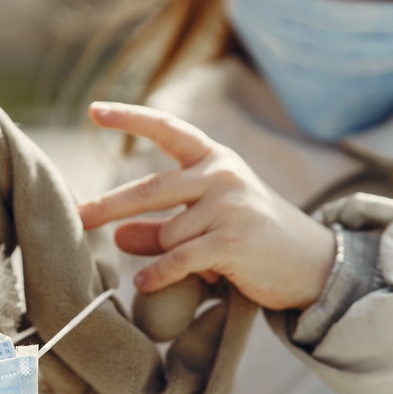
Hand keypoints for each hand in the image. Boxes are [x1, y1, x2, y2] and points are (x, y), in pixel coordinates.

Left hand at [77, 102, 335, 310]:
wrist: (314, 265)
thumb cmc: (254, 239)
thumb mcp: (206, 224)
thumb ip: (161, 227)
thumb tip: (118, 234)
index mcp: (215, 160)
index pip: (167, 129)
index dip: (130, 118)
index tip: (95, 110)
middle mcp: (222, 175)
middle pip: (149, 190)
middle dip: (107, 206)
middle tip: (77, 216)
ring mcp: (229, 205)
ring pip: (167, 235)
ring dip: (168, 257)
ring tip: (202, 265)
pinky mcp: (233, 239)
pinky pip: (177, 259)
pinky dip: (158, 275)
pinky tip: (145, 283)